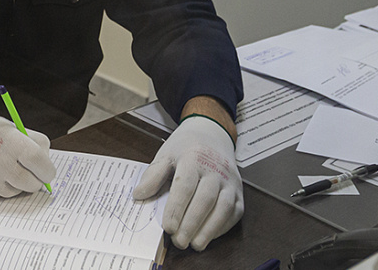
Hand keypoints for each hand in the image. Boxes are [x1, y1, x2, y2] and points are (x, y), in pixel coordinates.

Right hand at [0, 113, 55, 197]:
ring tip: (4, 167)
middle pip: (31, 181)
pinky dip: (2, 187)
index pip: (38, 160)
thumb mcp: (5, 126)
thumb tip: (47, 161)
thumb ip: (28, 141)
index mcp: (7, 137)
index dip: (47, 168)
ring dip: (17, 184)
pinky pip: (1, 195)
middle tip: (33, 174)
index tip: (48, 171)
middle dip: (36, 180)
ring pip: (17, 191)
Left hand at [132, 115, 243, 250]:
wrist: (211, 134)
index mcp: (193, 157)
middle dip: (191, 223)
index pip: (185, 185)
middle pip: (205, 198)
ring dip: (209, 229)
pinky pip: (234, 212)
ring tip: (195, 244)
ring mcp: (230, 181)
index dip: (176, 208)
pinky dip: (222, 227)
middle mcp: (215, 168)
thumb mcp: (166, 154)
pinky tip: (209, 236)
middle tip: (178, 241)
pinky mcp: (239, 192)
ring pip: (224, 207)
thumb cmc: (186, 147)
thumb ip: (153, 175)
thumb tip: (139, 195)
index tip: (168, 227)